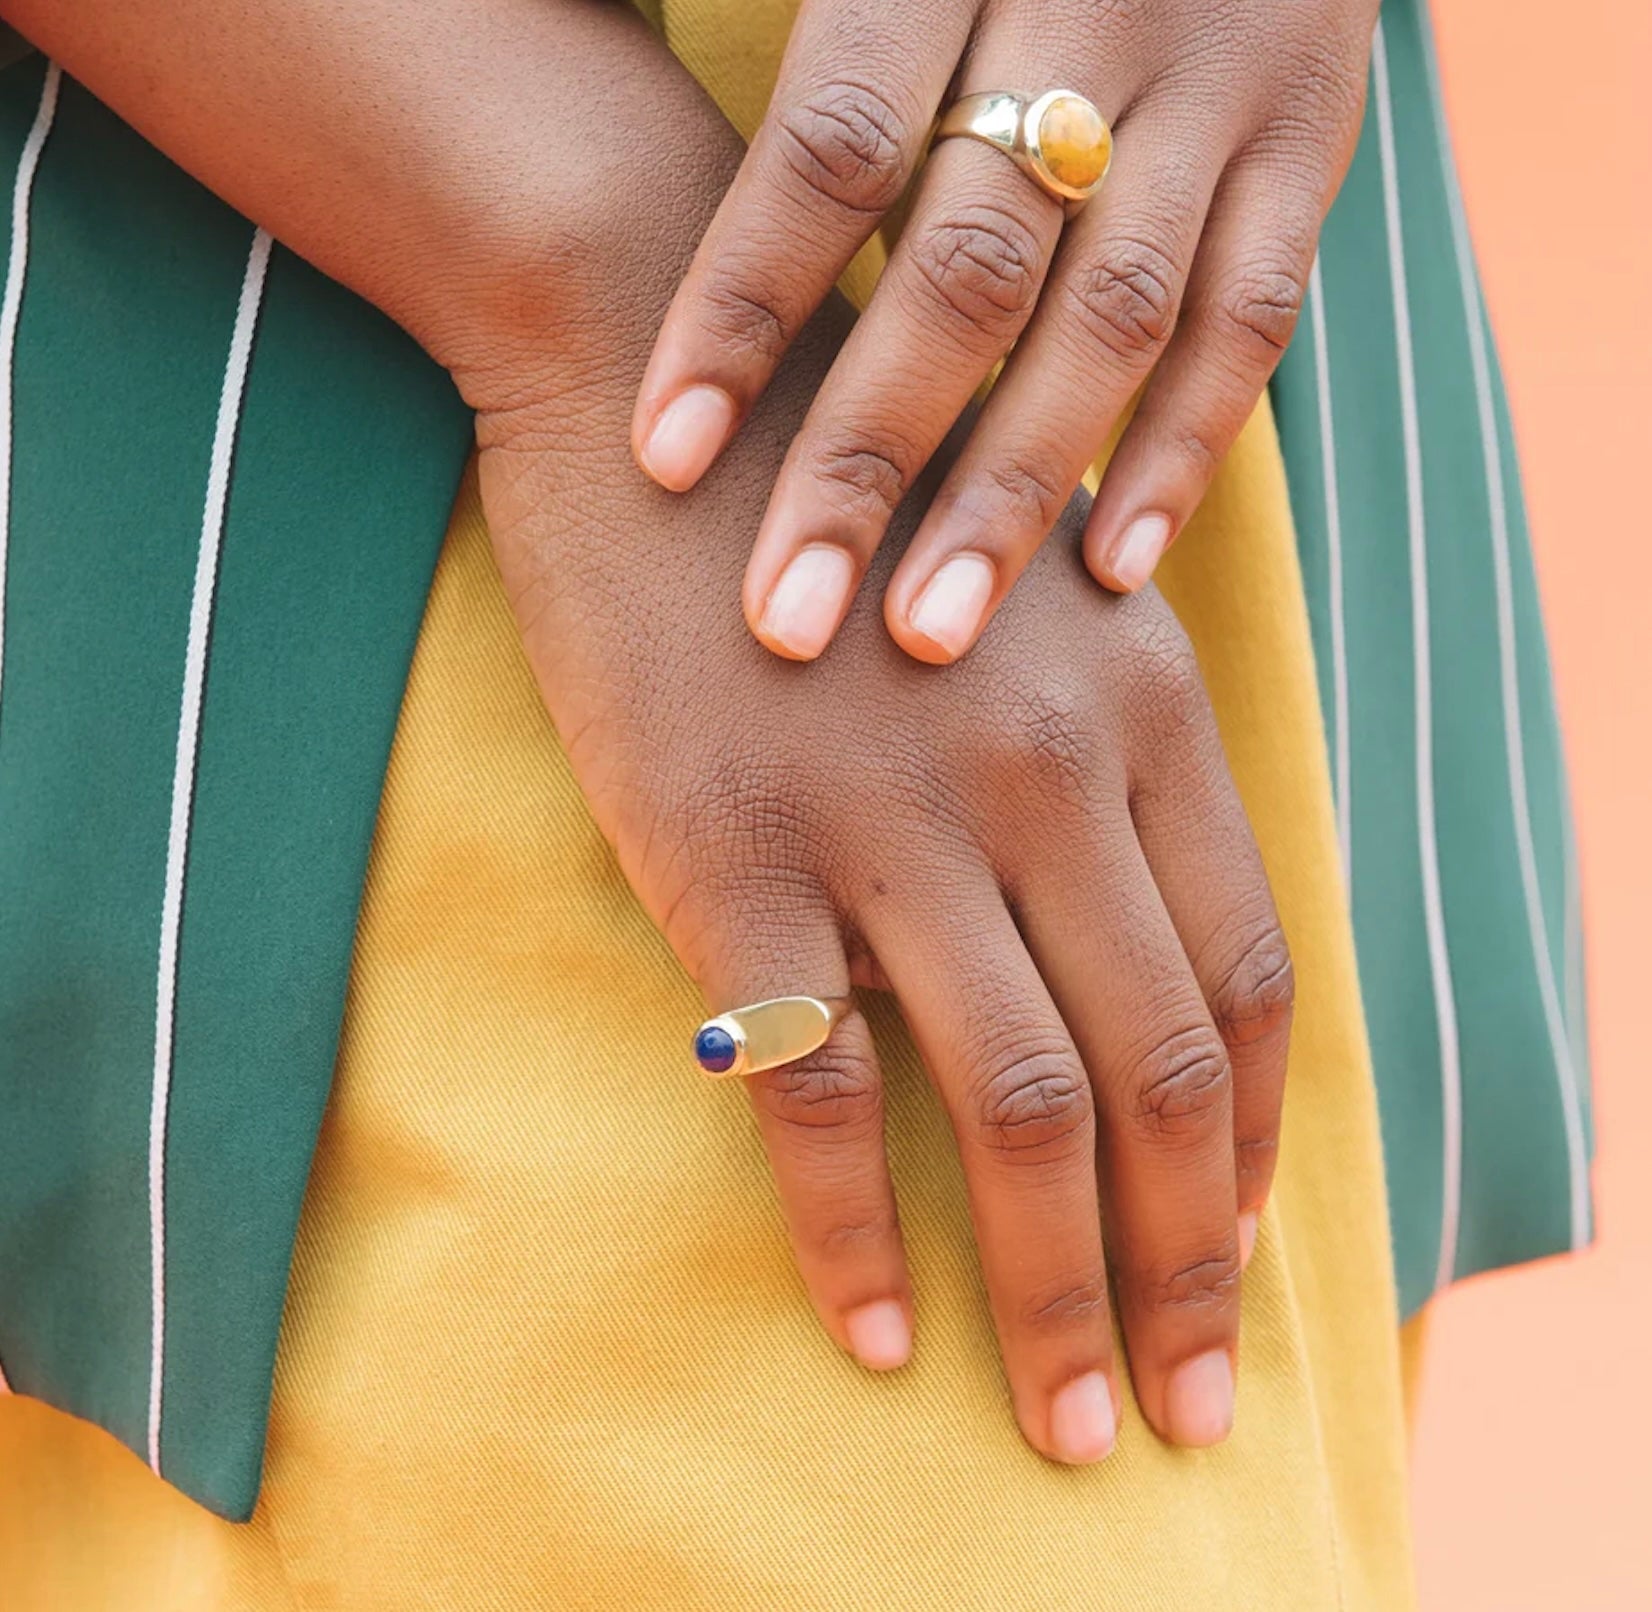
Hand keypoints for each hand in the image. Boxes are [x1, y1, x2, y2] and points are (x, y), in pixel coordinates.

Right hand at [481, 284, 1292, 1461]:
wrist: (661, 379)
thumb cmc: (839, 500)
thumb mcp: (1024, 604)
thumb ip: (1100, 754)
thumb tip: (1125, 945)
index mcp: (1135, 710)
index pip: (1249, 974)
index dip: (1262, 1144)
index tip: (1236, 1255)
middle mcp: (1042, 772)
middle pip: (1162, 1069)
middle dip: (1188, 1271)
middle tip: (1188, 1413)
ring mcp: (889, 818)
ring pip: (1020, 1106)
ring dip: (1057, 1294)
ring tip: (1076, 1425)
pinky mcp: (735, 858)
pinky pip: (820, 1094)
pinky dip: (854, 1233)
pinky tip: (874, 1332)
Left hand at [632, 0, 1376, 661]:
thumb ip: (803, 56)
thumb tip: (571, 59)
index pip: (828, 152)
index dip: (740, 310)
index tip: (665, 462)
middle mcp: (1093, 6)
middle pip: (966, 270)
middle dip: (867, 458)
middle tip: (789, 621)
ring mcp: (1219, 83)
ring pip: (1113, 319)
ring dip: (1017, 493)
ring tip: (930, 636)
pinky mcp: (1309, 145)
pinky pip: (1252, 321)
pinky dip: (1184, 451)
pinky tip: (1110, 574)